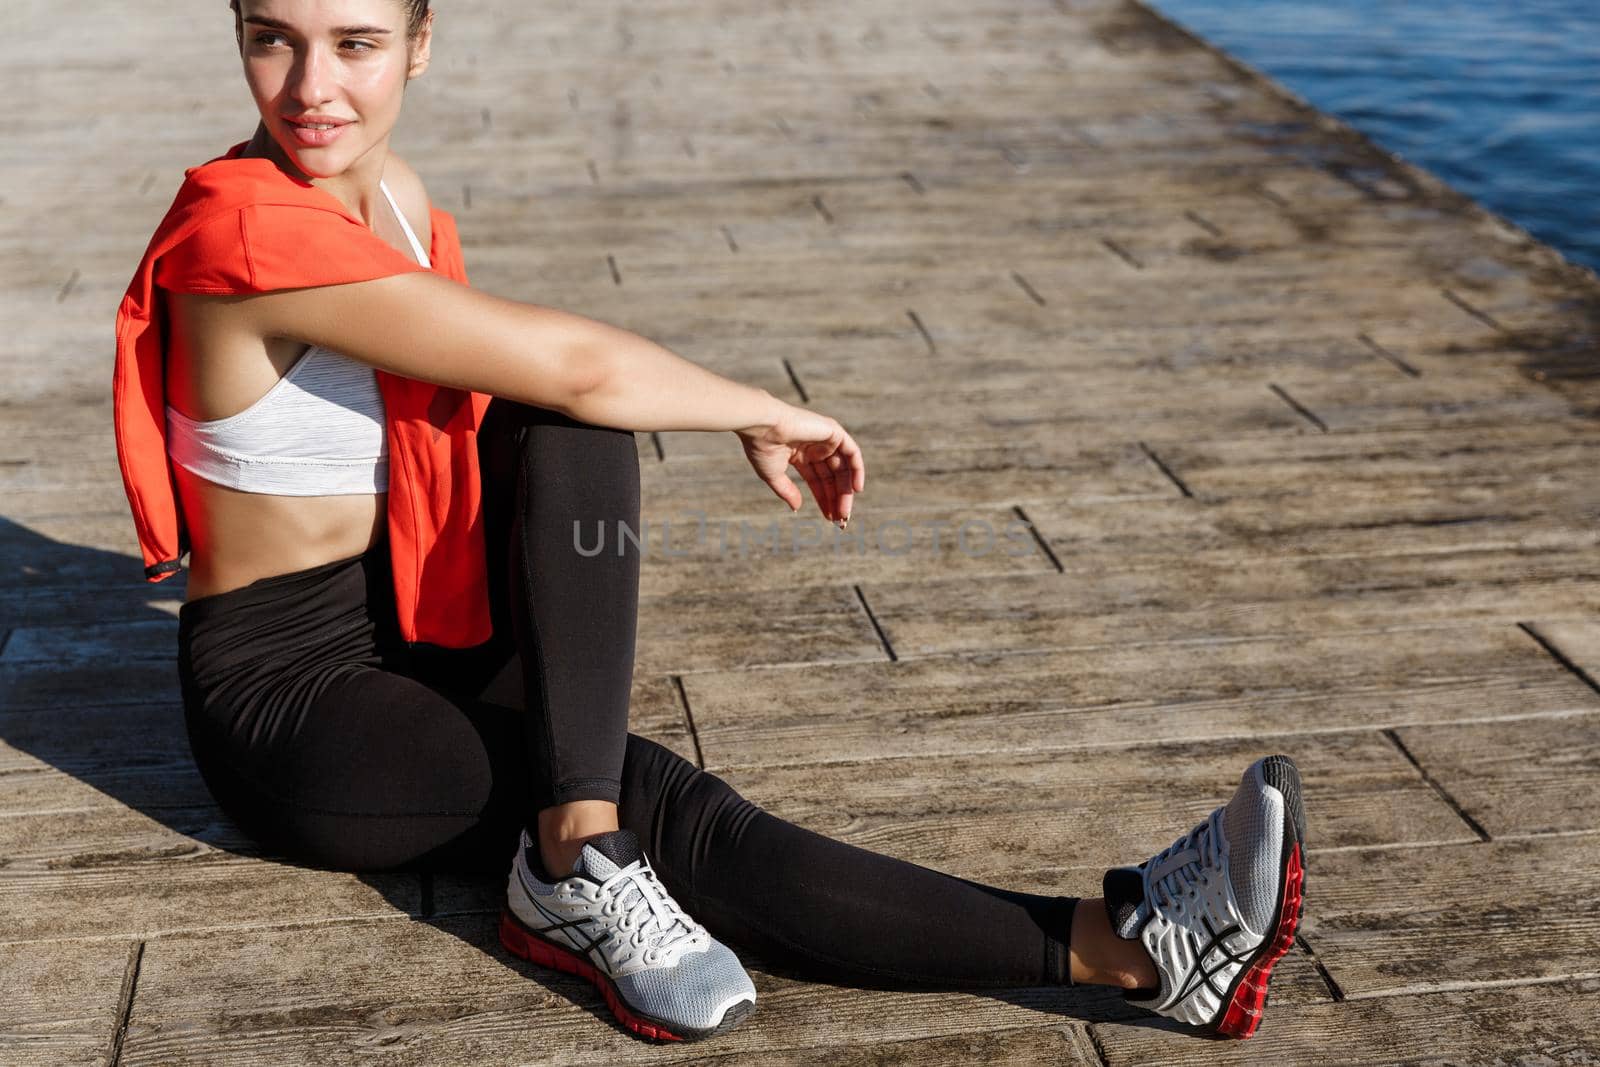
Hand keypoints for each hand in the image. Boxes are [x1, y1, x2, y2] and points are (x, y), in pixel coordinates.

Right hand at [736, 402, 865, 524]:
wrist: (763, 426)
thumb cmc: (762, 447)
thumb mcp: (774, 475)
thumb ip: (787, 491)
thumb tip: (797, 508)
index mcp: (800, 455)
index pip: (817, 481)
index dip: (824, 500)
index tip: (830, 519)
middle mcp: (814, 447)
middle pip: (831, 478)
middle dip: (836, 499)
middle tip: (840, 520)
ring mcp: (824, 439)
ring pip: (842, 469)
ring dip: (845, 491)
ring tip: (845, 512)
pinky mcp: (833, 431)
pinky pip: (852, 453)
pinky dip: (857, 470)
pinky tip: (856, 490)